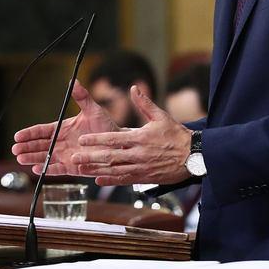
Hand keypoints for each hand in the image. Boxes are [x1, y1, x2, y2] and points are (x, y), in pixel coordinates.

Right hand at [12, 80, 119, 175]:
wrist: (117, 143)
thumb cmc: (105, 126)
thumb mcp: (93, 109)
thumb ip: (82, 96)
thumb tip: (73, 81)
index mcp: (62, 128)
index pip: (42, 131)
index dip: (29, 133)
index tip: (18, 136)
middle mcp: (61, 142)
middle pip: (39, 145)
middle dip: (26, 147)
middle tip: (15, 149)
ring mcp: (65, 155)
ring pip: (45, 157)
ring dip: (32, 158)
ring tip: (20, 159)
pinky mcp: (72, 167)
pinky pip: (57, 169)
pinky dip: (47, 169)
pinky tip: (36, 169)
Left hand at [72, 86, 191, 185]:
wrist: (194, 156)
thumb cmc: (177, 135)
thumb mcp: (161, 116)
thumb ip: (144, 103)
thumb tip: (133, 88)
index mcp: (140, 138)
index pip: (113, 139)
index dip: (96, 139)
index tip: (82, 140)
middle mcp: (138, 154)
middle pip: (110, 157)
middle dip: (91, 157)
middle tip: (74, 157)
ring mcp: (141, 167)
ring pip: (115, 170)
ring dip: (97, 169)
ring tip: (81, 169)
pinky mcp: (145, 177)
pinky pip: (125, 180)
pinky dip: (111, 181)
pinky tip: (99, 180)